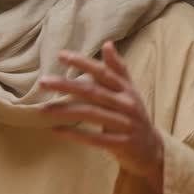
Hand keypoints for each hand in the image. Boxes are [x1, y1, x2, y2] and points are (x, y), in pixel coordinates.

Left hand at [38, 41, 163, 191]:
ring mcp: (125, 125)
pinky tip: (56, 130)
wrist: (152, 150)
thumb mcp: (130, 91)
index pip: (103, 73)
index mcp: (127, 90)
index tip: (61, 55)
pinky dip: (74, 134)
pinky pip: (94, 138)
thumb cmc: (135, 117)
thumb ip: (118, 69)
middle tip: (42, 81)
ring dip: (64, 110)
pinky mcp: (121, 144)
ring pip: (91, 114)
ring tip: (42, 109)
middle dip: (66, 85)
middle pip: (93, 92)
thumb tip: (107, 44)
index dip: (83, 63)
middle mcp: (127, 104)